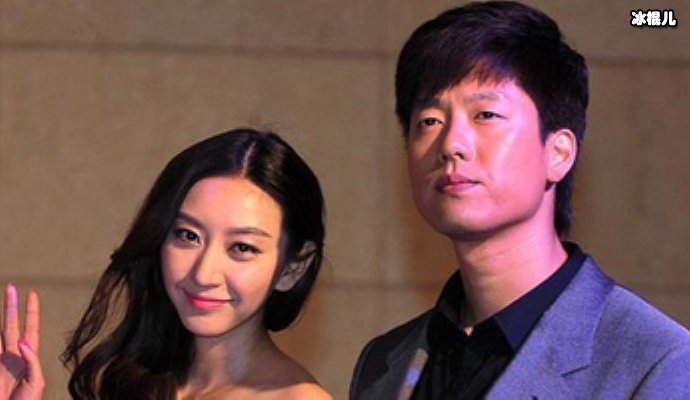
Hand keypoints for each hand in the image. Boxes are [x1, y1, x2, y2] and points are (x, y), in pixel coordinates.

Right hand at [0, 283, 43, 399]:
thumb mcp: (37, 382)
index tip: (32, 294)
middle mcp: (11, 355)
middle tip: (11, 286)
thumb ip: (32, 361)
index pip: (30, 328)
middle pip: (10, 324)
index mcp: (27, 356)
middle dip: (10, 306)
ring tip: (4, 296)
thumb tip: (22, 342)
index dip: (31, 312)